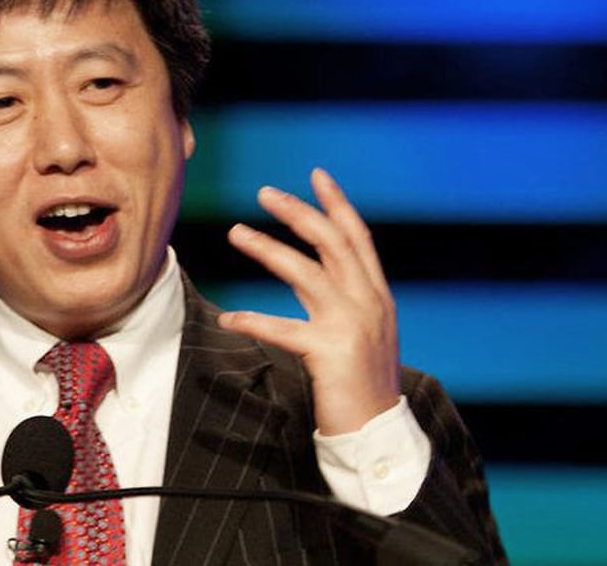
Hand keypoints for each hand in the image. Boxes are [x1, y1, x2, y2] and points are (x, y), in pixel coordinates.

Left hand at [218, 168, 399, 434]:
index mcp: (375, 295)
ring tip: (236, 231)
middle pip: (331, 243)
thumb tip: (306, 269)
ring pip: (307, 272)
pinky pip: (284, 329)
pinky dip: (254, 320)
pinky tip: (228, 317)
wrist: (378, 432)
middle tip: (264, 191)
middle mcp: (368, 302)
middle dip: (298, 212)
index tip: (317, 174)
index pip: (357, 237)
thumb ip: (336, 298)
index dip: (337, 203)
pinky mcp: (332, 352)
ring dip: (268, 249)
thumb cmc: (361, 382)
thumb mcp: (358, 330)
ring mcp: (352, 325)